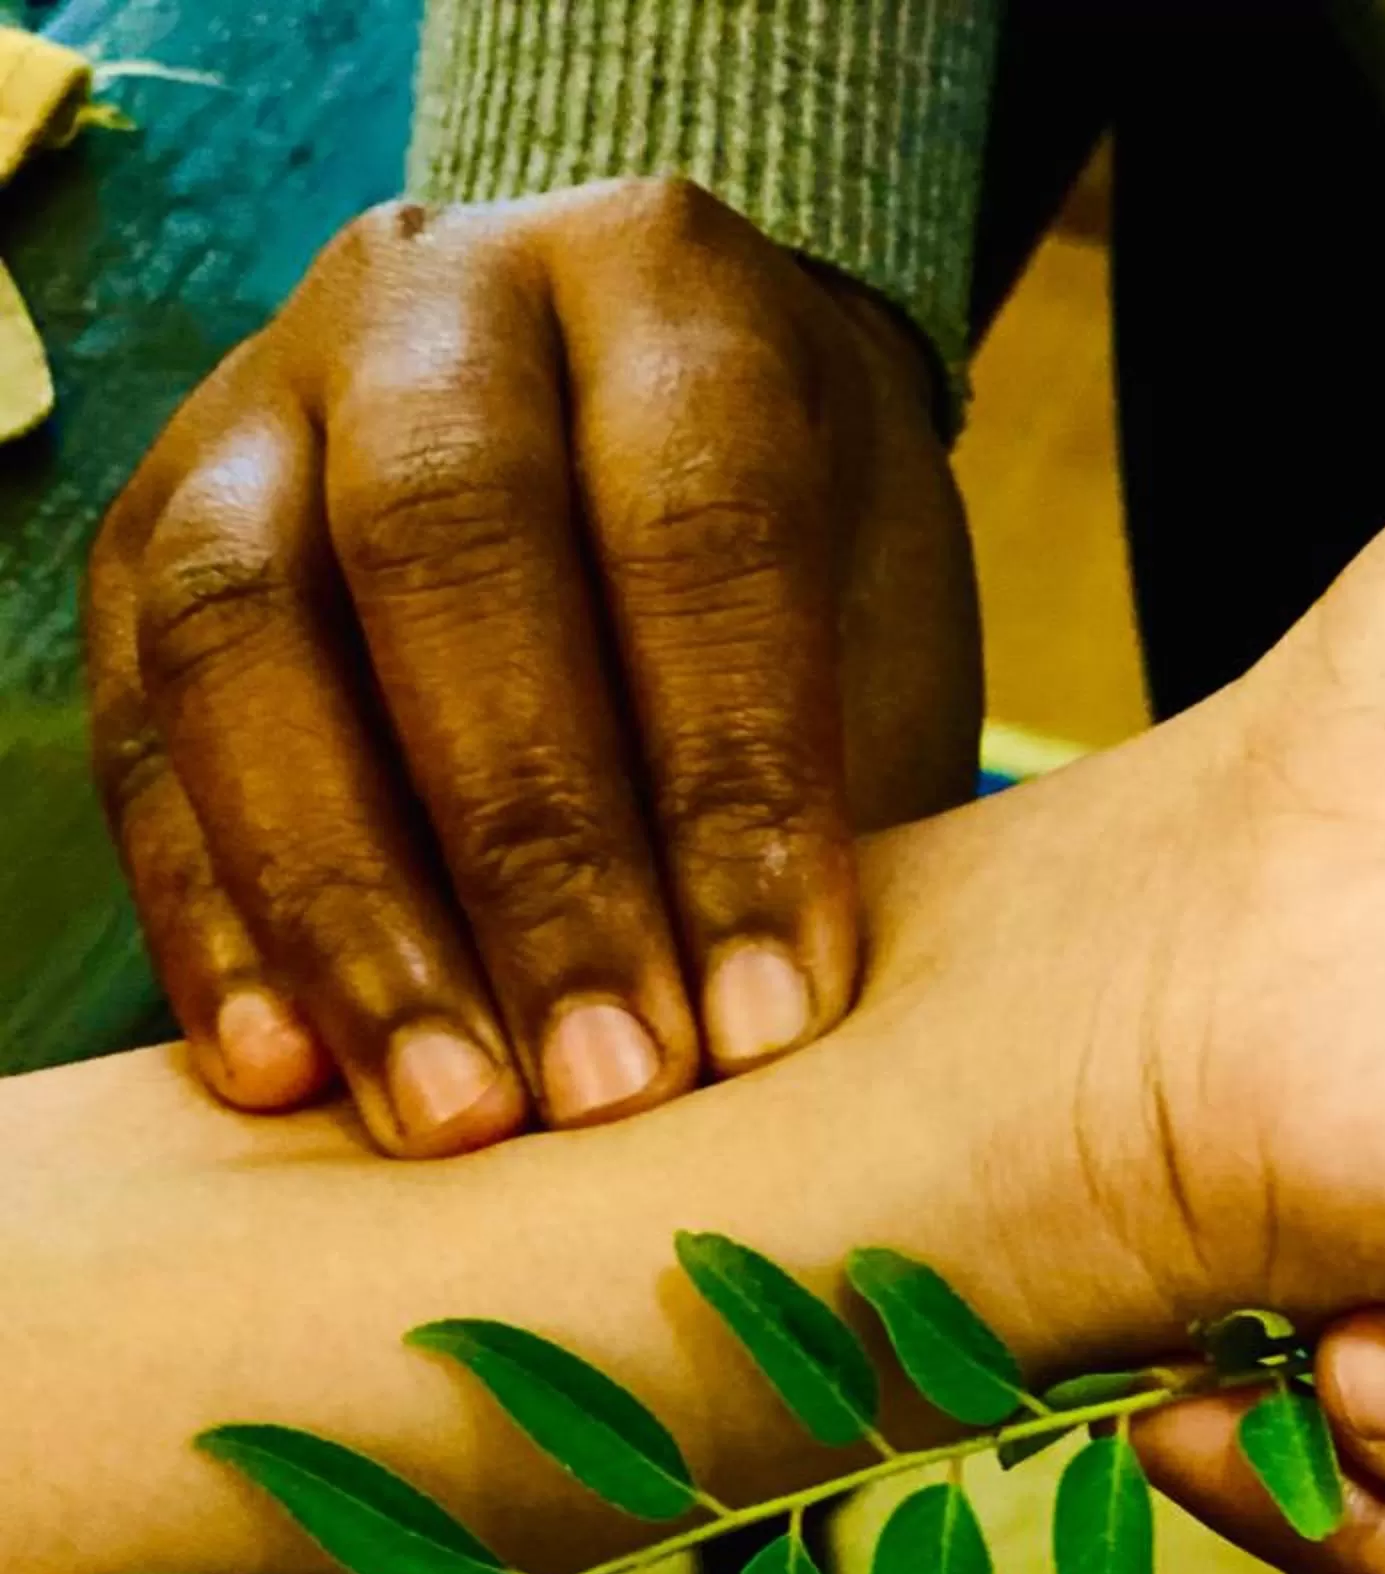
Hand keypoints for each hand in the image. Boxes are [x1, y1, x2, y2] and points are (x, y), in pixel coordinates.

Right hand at [86, 178, 982, 1154]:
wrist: (670, 435)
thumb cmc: (813, 573)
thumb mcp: (875, 626)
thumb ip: (829, 785)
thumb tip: (784, 1056)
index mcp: (673, 280)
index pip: (698, 522)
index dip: (732, 788)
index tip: (771, 1022)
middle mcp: (442, 293)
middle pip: (447, 554)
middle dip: (533, 857)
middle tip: (612, 1090)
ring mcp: (259, 393)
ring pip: (247, 630)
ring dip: (348, 907)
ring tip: (451, 1115)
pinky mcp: (144, 530)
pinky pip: (141, 726)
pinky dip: (210, 913)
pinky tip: (280, 1074)